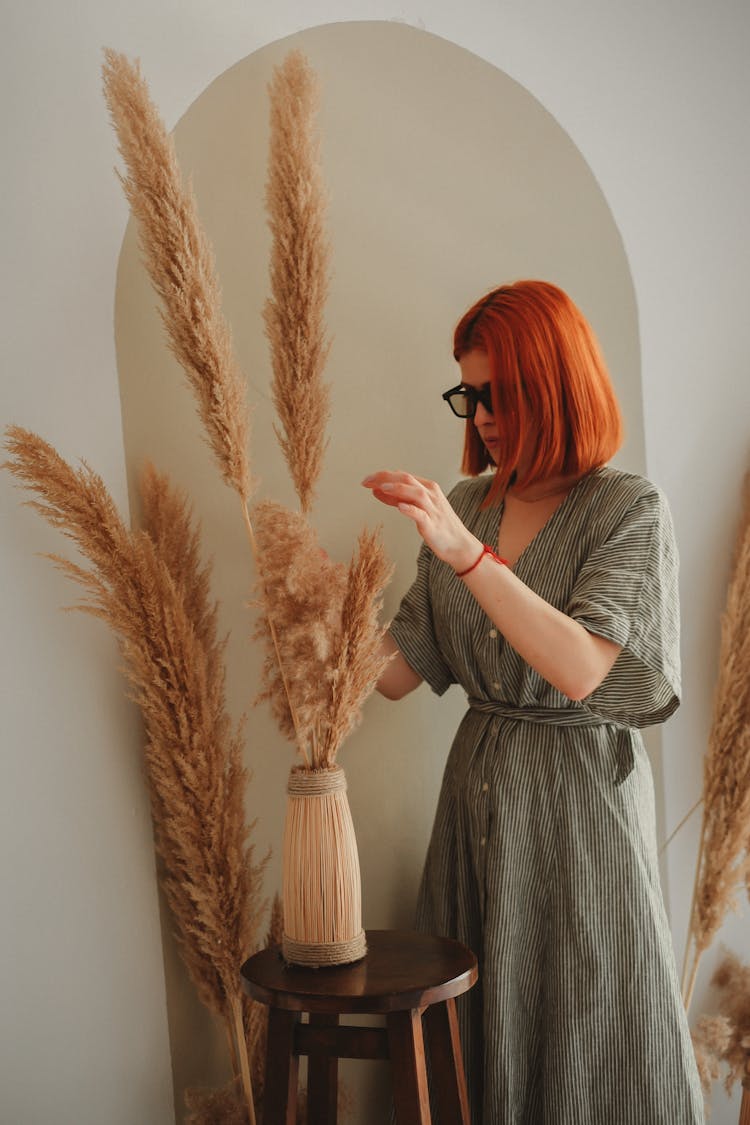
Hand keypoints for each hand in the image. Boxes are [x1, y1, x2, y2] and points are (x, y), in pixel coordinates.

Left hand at [362, 471, 479, 571]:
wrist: (459, 544)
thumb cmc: (437, 526)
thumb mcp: (415, 508)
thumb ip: (398, 498)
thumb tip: (378, 489)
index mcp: (427, 488)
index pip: (402, 475)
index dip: (383, 475)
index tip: (366, 480)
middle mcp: (431, 495)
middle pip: (406, 479)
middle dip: (384, 478)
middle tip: (366, 482)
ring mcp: (433, 509)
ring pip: (415, 493)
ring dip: (397, 489)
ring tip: (381, 488)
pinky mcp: (433, 524)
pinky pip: (421, 514)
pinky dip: (410, 509)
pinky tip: (400, 507)